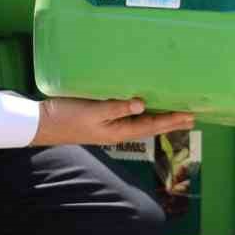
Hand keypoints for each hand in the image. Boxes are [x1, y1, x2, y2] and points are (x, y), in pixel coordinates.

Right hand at [29, 97, 193, 146]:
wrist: (42, 123)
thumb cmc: (67, 117)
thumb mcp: (93, 111)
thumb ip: (117, 107)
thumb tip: (142, 104)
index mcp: (118, 131)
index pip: (152, 125)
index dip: (172, 120)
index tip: (190, 115)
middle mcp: (117, 130)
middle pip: (150, 124)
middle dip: (171, 120)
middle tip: (192, 115)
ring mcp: (109, 125)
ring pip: (141, 120)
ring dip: (158, 114)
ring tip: (174, 110)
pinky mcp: (101, 117)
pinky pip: (128, 114)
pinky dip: (141, 109)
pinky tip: (144, 103)